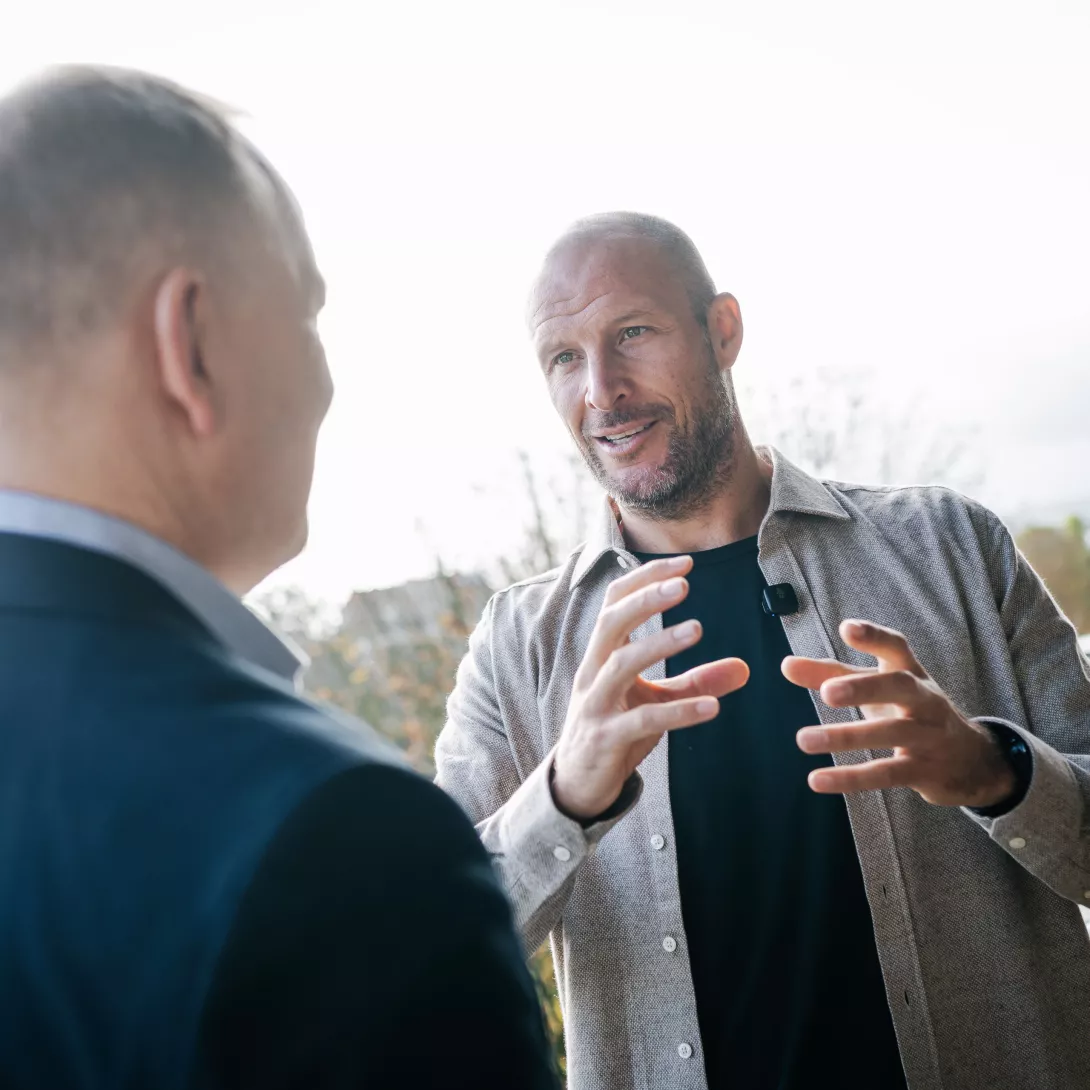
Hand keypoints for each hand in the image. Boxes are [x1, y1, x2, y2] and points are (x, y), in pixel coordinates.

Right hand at [551, 555, 749, 820]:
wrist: (577, 781)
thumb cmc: (615, 731)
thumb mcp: (656, 701)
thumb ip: (695, 682)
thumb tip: (744, 668)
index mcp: (601, 655)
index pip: (615, 602)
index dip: (645, 580)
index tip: (684, 564)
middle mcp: (593, 672)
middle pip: (611, 622)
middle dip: (645, 599)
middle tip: (684, 585)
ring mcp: (596, 705)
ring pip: (621, 664)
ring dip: (659, 643)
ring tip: (697, 629)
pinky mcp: (606, 738)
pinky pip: (643, 720)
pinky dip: (678, 711)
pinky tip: (712, 706)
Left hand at [782, 620, 1016, 807]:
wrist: (970, 761)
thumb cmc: (911, 712)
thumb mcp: (877, 689)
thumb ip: (831, 675)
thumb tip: (786, 665)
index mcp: (911, 673)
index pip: (896, 648)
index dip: (874, 637)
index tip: (847, 628)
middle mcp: (925, 700)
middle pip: (900, 687)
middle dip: (865, 688)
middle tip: (827, 692)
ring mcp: (928, 736)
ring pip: (890, 734)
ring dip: (846, 737)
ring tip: (803, 740)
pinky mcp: (924, 771)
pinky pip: (886, 774)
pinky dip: (851, 778)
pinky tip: (817, 779)